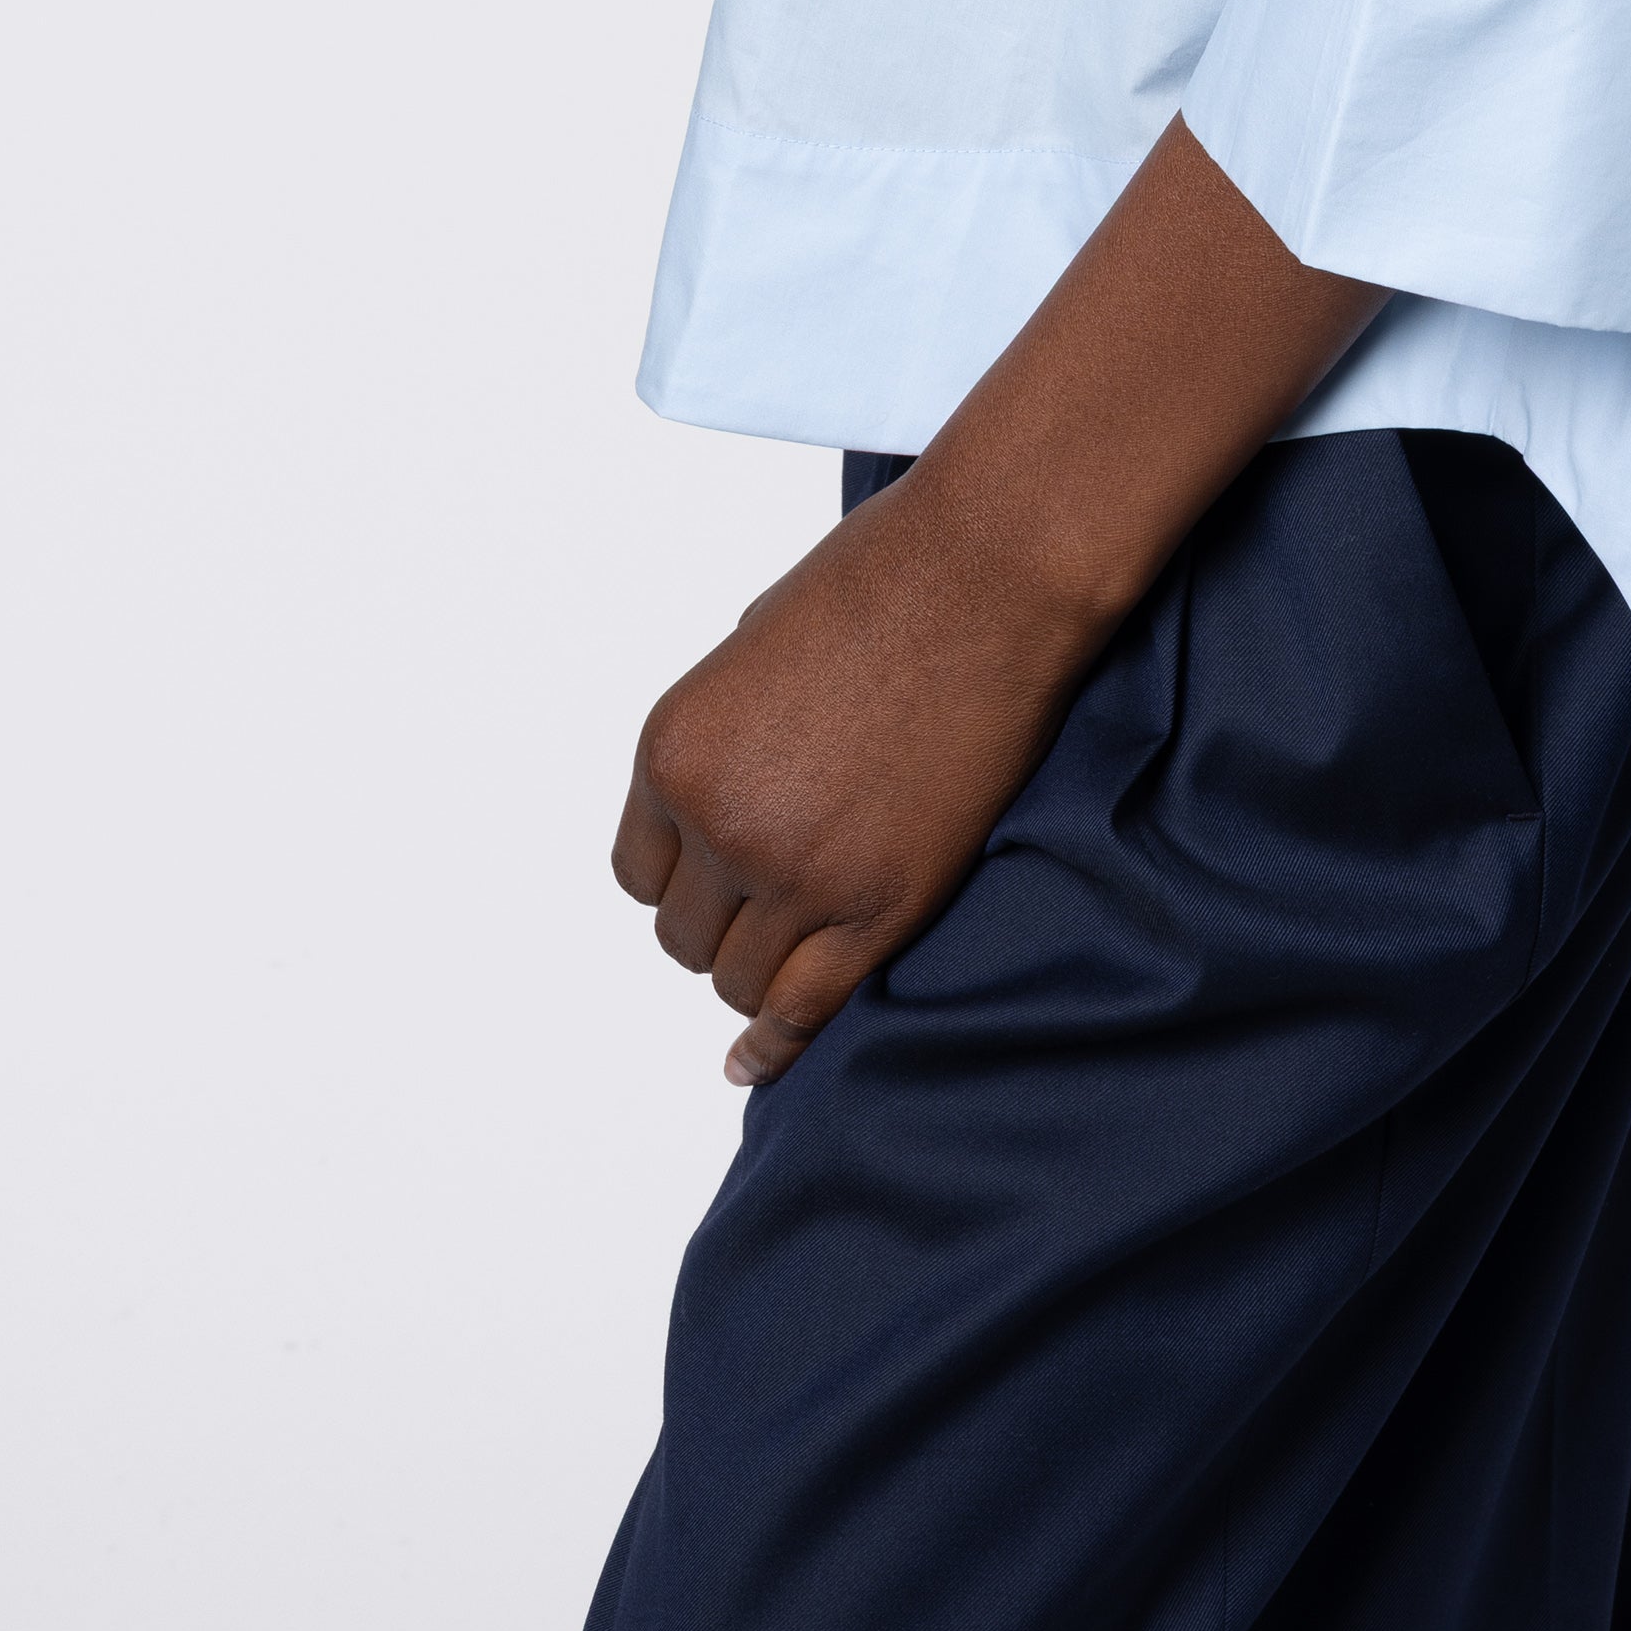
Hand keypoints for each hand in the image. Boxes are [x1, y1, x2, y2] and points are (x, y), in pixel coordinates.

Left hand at [609, 122, 1383, 1088]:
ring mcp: (799, 871)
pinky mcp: (881, 904)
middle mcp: (720, 822)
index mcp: (673, 751)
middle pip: (686, 937)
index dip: (686, 878)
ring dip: (764, 968)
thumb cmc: (884, 579)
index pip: (642, 874)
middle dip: (726, 922)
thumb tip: (724, 804)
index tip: (719, 878)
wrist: (988, 569)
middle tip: (779, 898)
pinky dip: (777, 1045)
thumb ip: (727, 739)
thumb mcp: (754, 648)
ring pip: (740, 980)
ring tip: (806, 939)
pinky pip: (806, 1007)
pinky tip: (759, 1061)